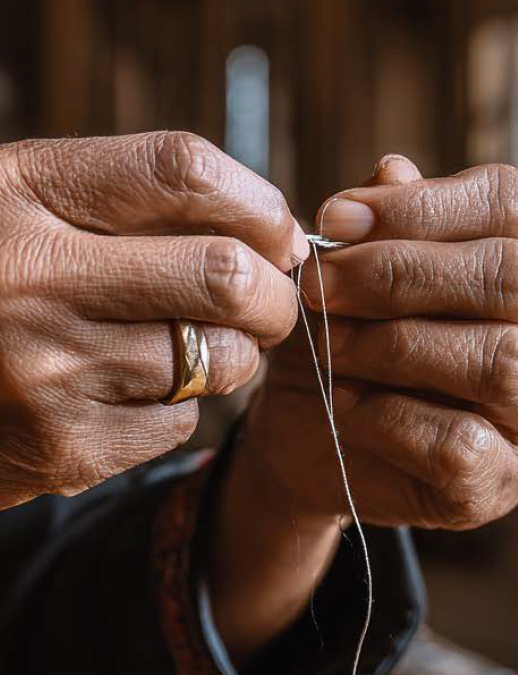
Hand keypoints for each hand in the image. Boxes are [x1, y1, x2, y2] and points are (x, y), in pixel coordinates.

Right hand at [0, 132, 306, 508]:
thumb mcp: (27, 207)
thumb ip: (131, 205)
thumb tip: (271, 233)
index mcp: (20, 190)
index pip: (182, 172)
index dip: (258, 203)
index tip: (280, 233)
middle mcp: (31, 276)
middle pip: (225, 276)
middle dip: (274, 295)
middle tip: (269, 301)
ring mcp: (45, 370)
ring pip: (219, 359)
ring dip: (232, 355)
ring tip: (193, 345)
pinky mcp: (63, 447)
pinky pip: (181, 422)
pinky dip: (178, 407)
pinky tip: (129, 394)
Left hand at [214, 155, 517, 657]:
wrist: (310, 434)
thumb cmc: (341, 337)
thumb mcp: (345, 271)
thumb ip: (375, 223)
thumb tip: (394, 170)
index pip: (510, 203)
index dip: (421, 204)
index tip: (333, 219)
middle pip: (514, 275)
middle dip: (400, 273)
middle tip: (319, 285)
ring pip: (503, 358)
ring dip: (395, 346)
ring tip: (331, 347)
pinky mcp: (500, 479)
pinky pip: (463, 442)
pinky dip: (388, 419)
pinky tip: (347, 407)